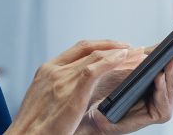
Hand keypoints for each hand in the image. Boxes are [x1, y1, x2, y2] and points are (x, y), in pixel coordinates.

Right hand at [6, 40, 134, 134]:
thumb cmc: (35, 128)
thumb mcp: (45, 102)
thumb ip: (61, 90)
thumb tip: (80, 90)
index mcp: (46, 70)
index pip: (79, 49)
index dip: (101, 46)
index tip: (117, 48)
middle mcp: (53, 70)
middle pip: (91, 51)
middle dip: (115, 49)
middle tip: (134, 50)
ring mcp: (62, 79)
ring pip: (96, 57)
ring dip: (120, 55)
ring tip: (137, 55)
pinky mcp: (72, 91)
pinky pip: (95, 69)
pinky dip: (112, 61)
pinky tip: (124, 59)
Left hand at [78, 24, 172, 134]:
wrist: (98, 112)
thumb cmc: (111, 89)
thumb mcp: (127, 65)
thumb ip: (142, 56)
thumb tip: (148, 46)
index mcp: (163, 70)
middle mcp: (168, 84)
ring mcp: (166, 100)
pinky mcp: (160, 114)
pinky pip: (163, 100)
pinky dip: (161, 88)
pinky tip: (159, 78)